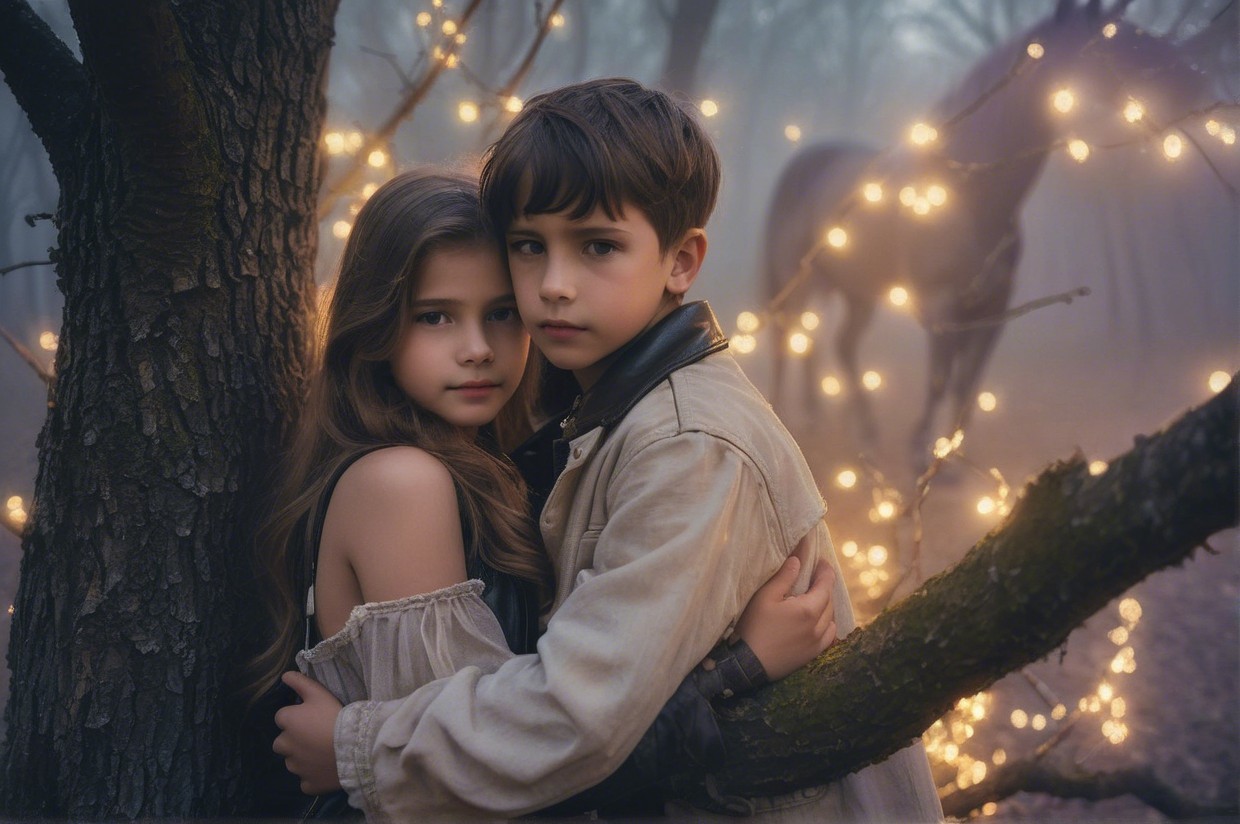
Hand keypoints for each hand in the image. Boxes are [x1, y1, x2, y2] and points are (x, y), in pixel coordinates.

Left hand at [272, 671, 344, 795]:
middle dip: (293, 740)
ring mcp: (296, 768)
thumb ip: (300, 683)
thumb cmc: (335, 716)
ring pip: (293, 762)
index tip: (312, 717)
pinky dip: (312, 776)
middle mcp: (286, 746)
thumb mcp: (319, 693)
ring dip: (302, 758)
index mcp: (287, 722)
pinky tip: (325, 768)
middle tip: (315, 736)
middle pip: (282, 743)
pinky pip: (306, 781)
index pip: (282, 717)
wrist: (355, 746)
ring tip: (323, 752)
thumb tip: (284, 675)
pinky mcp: (308, 784)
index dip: (297, 716)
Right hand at [734, 554, 836, 680]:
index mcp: (808, 609)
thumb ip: (784, 577)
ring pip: (831, 618)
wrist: (748, 664)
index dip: (825, 570)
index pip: (826, 584)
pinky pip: (829, 635)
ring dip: (826, 605)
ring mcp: (817, 642)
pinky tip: (818, 621)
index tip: (821, 561)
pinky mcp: (812, 654)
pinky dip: (827, 624)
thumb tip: (798, 560)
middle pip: (829, 600)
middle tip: (815, 576)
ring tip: (815, 598)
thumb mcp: (765, 597)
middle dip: (825, 586)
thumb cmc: (754, 626)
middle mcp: (818, 626)